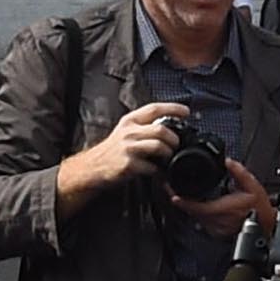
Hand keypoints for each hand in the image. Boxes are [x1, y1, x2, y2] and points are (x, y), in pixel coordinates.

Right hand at [52, 100, 195, 208]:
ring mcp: (129, 148)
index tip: (186, 111)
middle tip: (176, 145)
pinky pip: (153, 167)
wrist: (93, 167)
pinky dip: (159, 171)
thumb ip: (143, 127)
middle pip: (161, 129)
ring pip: (159, 146)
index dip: (172, 108)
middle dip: (174, 139)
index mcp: (130, 120)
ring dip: (169, 154)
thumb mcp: (125, 131)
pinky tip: (158, 172)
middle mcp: (129, 131)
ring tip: (168, 159)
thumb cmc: (113, 151)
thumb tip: (168, 128)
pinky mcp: (129, 164)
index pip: (154, 108)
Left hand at [175, 159, 276, 233]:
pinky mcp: (218, 234)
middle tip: (176, 190)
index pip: (194, 206)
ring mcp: (216, 230)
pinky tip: (204, 208)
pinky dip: (201, 215)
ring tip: (188, 197)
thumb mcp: (253, 186)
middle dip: (185, 201)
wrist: (267, 229)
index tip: (173, 193)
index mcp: (221, 209)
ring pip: (197, 218)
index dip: (181, 200)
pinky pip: (204, 223)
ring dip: (193, 208)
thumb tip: (229, 161)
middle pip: (192, 212)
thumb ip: (239, 172)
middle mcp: (216, 222)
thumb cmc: (261, 212)